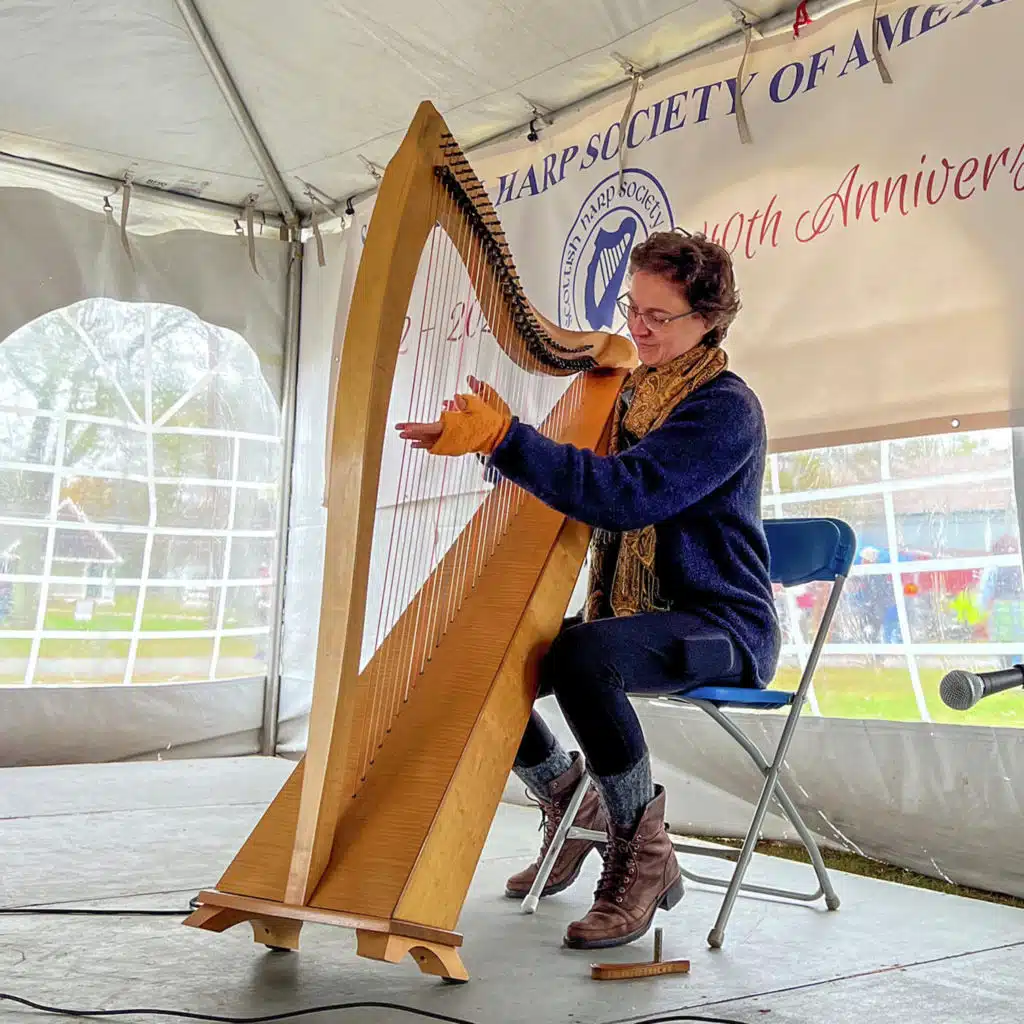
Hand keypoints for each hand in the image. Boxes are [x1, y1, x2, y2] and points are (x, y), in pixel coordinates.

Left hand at [395, 376, 511, 455]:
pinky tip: (419, 444)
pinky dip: (427, 444)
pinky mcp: (455, 446)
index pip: (429, 427)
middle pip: (426, 435)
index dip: (415, 428)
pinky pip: (437, 446)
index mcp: (452, 427)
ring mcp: (452, 443)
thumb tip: (454, 397)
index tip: (403, 427)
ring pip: (430, 442)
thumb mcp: (479, 406)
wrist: (497, 437)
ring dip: (417, 439)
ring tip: (405, 438)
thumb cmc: (488, 420)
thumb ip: (466, 402)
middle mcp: (449, 438)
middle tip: (398, 430)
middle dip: (411, 433)